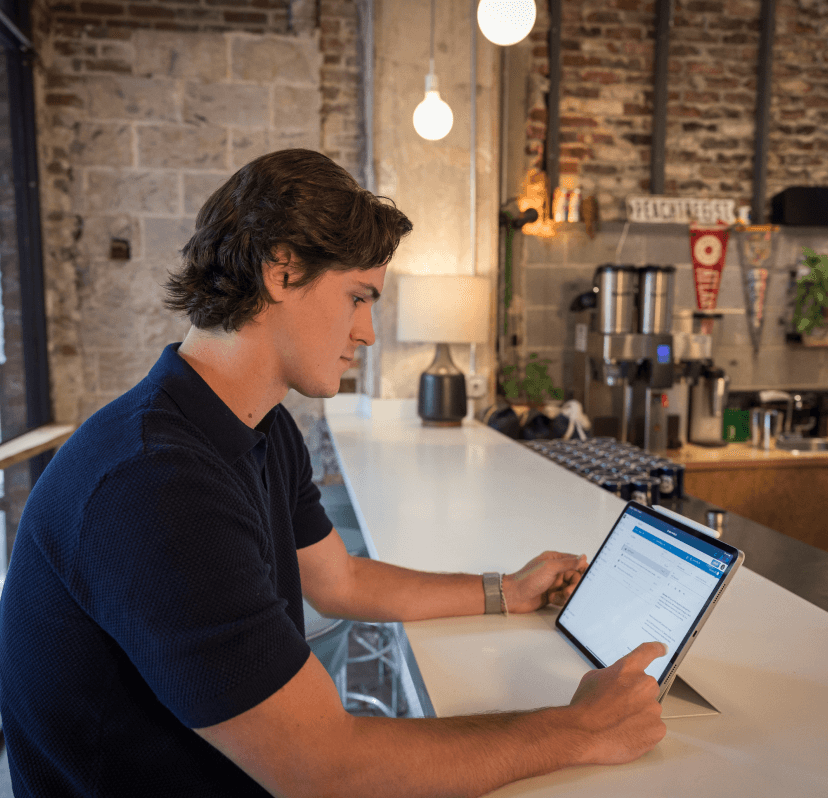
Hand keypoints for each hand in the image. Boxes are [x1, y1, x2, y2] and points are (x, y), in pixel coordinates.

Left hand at [502, 551, 587, 613]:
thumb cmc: (527, 579)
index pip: (574, 561)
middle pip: (574, 577)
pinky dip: (560, 599)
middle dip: (574, 584)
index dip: (581, 568)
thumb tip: (583, 557)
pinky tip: (552, 599)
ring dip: (567, 593)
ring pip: (570, 588)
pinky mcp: (552, 594)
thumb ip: (568, 563)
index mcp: (554, 559)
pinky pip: (564, 597)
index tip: (586, 576)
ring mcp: (553, 583)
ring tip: (560, 595)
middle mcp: (554, 570)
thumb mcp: (550, 568)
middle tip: (568, 590)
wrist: (514, 596)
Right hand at [566, 641, 667, 765]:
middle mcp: (643, 684)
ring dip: (639, 716)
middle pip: (647, 688)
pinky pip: (654, 728)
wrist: (584, 734)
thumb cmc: (585, 708)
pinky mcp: (657, 728)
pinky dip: (643, 732)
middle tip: (619, 709)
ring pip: (650, 710)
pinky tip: (626, 734)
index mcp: (627, 669)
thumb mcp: (592, 679)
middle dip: (637, 697)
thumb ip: (612, 675)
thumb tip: (618, 682)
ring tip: (618, 725)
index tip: (662, 648)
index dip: (656, 649)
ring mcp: (652, 707)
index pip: (647, 652)